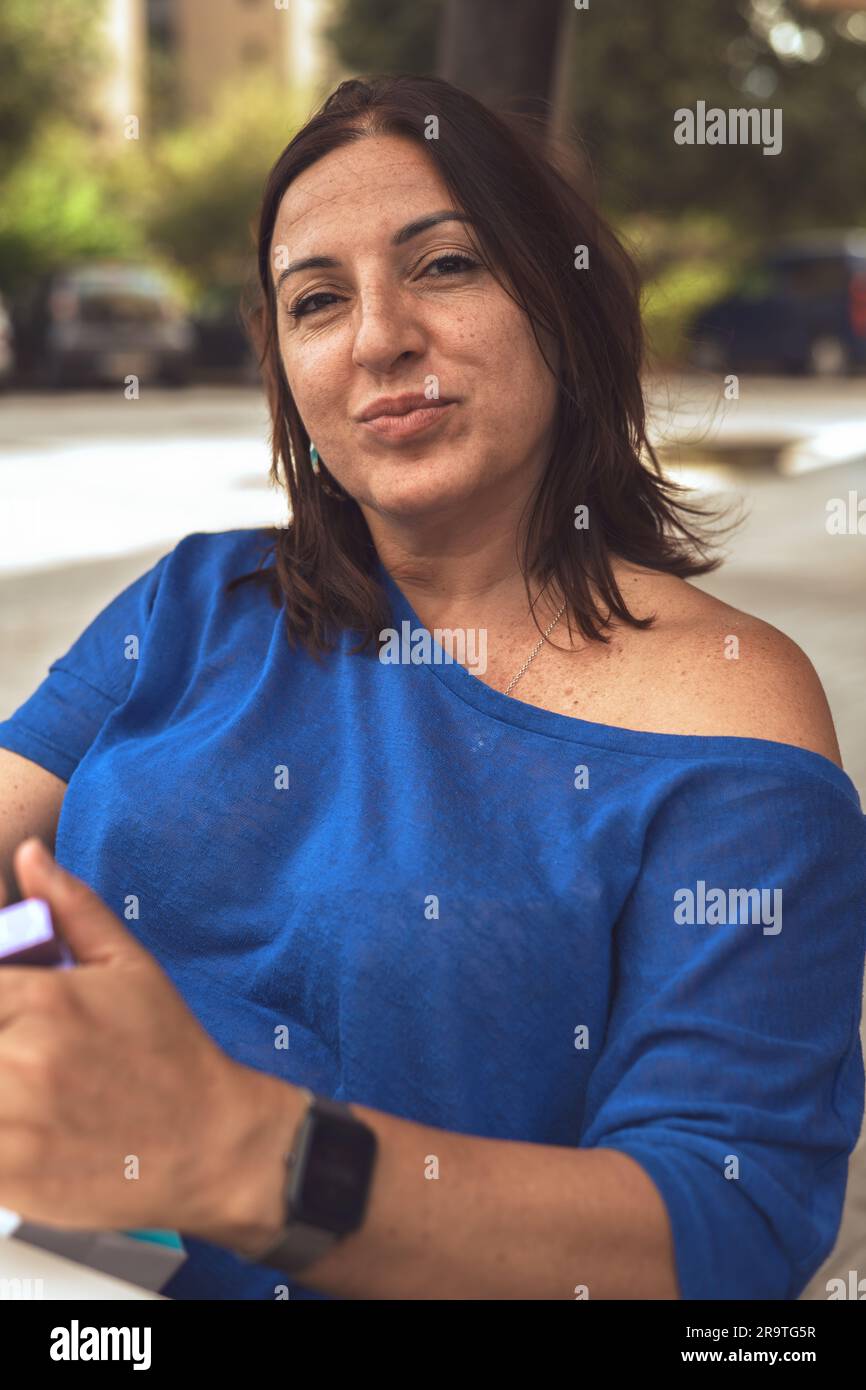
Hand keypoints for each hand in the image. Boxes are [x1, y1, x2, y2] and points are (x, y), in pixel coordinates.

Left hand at [0, 838, 293, 1248]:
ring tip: (21, 1082)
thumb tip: (30, 855)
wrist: (211, 1143)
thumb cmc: (169, 1053)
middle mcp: (23, 1060)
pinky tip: (19, 1121)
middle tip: (16, 1041)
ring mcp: (16, 1125)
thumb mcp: (129, 966)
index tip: (5, 1006)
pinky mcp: (12, 1179)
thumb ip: (70, 908)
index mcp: (45, 1000)